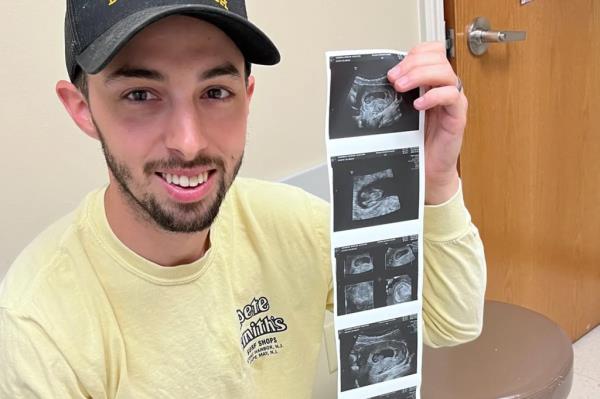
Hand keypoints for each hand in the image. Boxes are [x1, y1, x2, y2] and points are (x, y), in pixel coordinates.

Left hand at [387, 42, 466, 204]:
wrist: (427, 169)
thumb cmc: (416, 141)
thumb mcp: (402, 111)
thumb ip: (399, 93)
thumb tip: (382, 78)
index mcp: (432, 81)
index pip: (430, 52)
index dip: (413, 55)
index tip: (393, 70)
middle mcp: (444, 87)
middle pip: (437, 58)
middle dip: (412, 64)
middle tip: (394, 79)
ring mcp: (453, 100)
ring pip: (446, 73)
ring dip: (421, 75)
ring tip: (402, 88)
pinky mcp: (457, 116)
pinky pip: (452, 96)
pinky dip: (434, 96)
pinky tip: (418, 105)